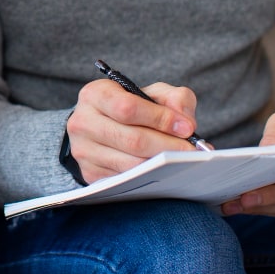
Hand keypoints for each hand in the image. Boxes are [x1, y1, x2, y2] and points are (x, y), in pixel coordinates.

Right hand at [66, 78, 201, 182]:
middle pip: (132, 140)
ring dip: (161, 165)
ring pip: (130, 164)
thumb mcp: (150, 93)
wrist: (97, 126)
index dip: (160, 119)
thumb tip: (185, 123)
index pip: (128, 108)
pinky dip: (149, 177)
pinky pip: (125, 180)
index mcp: (95, 94)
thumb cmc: (128, 106)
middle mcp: (83, 122)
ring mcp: (84, 150)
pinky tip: (164, 171)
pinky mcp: (90, 173)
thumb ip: (173, 98)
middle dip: (167, 146)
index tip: (186, 127)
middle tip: (191, 150)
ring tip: (182, 162)